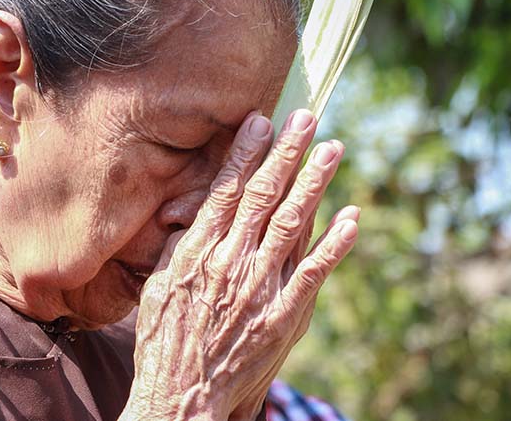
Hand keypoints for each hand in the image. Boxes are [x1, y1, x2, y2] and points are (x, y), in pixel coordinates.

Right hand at [121, 110, 358, 420]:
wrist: (179, 394)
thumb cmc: (163, 339)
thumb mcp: (158, 285)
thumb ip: (180, 246)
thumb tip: (197, 212)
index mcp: (197, 251)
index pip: (226, 190)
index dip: (246, 153)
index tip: (262, 122)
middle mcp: (230, 262)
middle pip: (263, 196)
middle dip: (286, 153)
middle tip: (306, 118)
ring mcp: (260, 288)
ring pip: (292, 224)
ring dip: (315, 183)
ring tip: (333, 150)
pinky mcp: (283, 316)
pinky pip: (314, 272)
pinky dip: (335, 244)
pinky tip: (352, 218)